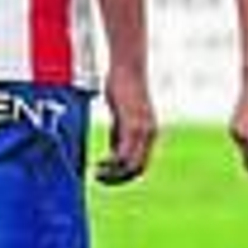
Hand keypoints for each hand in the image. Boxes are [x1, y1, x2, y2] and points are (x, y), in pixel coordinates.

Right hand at [94, 61, 156, 185]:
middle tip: (100, 180)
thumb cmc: (123, 87)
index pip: (141, 164)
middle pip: (138, 169)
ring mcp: (143, 131)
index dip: (125, 175)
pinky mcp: (133, 125)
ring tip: (97, 174)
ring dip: (113, 174)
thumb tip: (115, 152)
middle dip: (119, 179)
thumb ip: (120, 133)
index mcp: (149, 133)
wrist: (128, 68)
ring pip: (131, 165)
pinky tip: (99, 163)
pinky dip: (111, 163)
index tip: (108, 177)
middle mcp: (150, 134)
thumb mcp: (122, 115)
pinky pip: (123, 153)